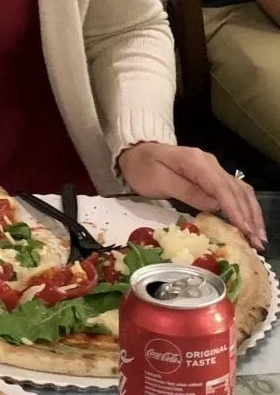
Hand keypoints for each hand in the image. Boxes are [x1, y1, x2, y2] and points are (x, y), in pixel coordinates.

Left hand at [118, 142, 266, 248]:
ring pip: (240, 190)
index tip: (246, 231)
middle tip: (257, 242)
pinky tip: (250, 223)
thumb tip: (216, 206)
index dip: (235, 210)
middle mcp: (209, 163)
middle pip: (236, 190)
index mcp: (195, 162)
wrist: (134, 152)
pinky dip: (245, 207)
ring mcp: (212, 168)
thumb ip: (188, 192)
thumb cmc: (142, 168)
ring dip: (252, 213)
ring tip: (259, 237)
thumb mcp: (159, 181)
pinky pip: (234, 191)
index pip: (221, 188)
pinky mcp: (211, 175)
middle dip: (249, 217)